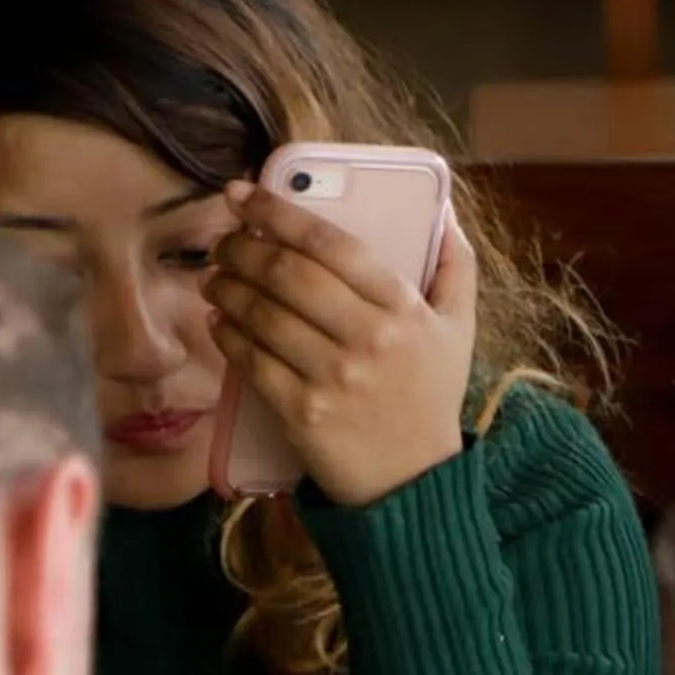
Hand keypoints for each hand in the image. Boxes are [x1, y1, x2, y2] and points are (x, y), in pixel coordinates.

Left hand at [207, 180, 476, 507]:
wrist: (415, 479)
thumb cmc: (431, 395)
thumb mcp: (459, 329)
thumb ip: (456, 267)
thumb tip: (445, 210)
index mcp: (405, 310)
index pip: (332, 245)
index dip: (280, 213)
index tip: (245, 195)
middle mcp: (370, 339)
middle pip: (287, 274)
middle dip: (242, 248)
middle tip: (224, 241)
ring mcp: (334, 378)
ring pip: (261, 314)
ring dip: (226, 287)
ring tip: (216, 277)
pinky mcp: (303, 412)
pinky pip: (250, 359)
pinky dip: (227, 333)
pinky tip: (221, 319)